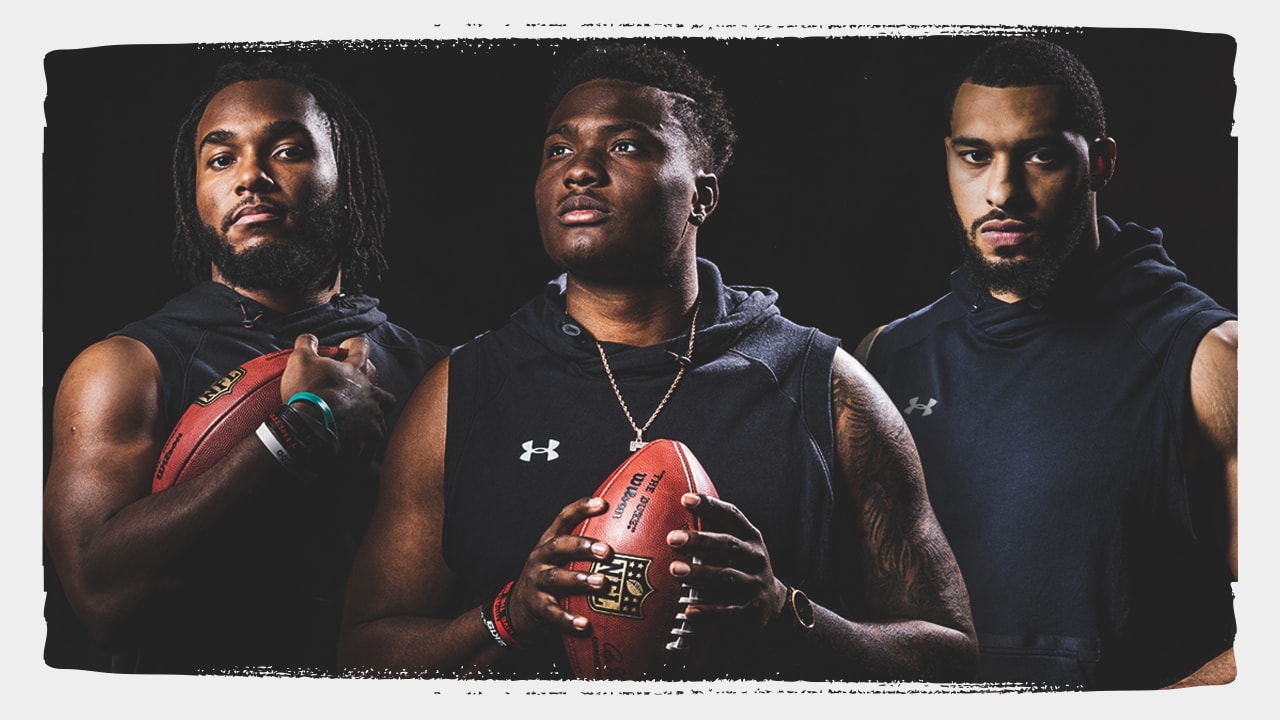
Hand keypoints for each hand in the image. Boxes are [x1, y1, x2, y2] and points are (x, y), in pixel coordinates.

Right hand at [280, 333, 396, 461]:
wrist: (311, 427)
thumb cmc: (307, 391)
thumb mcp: (301, 360)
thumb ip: (306, 344)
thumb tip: (309, 338)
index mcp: (356, 373)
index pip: (362, 349)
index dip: (354, 345)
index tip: (346, 348)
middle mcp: (370, 397)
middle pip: (385, 396)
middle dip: (376, 397)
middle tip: (359, 401)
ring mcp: (370, 421)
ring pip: (380, 424)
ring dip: (369, 425)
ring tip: (355, 429)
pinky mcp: (365, 443)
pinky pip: (368, 448)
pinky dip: (360, 448)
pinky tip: (350, 450)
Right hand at [503, 496, 611, 642]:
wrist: (518, 608)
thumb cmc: (553, 577)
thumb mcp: (564, 558)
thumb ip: (588, 549)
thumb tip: (634, 539)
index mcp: (550, 541)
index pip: (564, 518)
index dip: (581, 509)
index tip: (603, 503)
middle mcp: (541, 557)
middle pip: (559, 546)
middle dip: (582, 546)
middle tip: (606, 551)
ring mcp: (536, 581)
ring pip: (556, 577)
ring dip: (579, 580)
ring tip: (602, 583)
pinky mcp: (536, 606)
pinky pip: (552, 612)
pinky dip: (568, 618)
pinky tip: (585, 624)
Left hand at [666, 493, 788, 631]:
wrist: (774, 604)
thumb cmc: (744, 567)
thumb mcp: (738, 547)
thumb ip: (716, 531)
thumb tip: (677, 509)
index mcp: (751, 538)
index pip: (732, 516)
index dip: (711, 506)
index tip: (686, 499)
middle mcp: (756, 558)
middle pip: (728, 545)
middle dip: (700, 540)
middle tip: (672, 538)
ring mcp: (755, 583)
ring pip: (727, 576)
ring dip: (700, 573)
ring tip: (675, 570)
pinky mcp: (752, 609)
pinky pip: (728, 610)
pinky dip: (708, 611)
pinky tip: (688, 610)